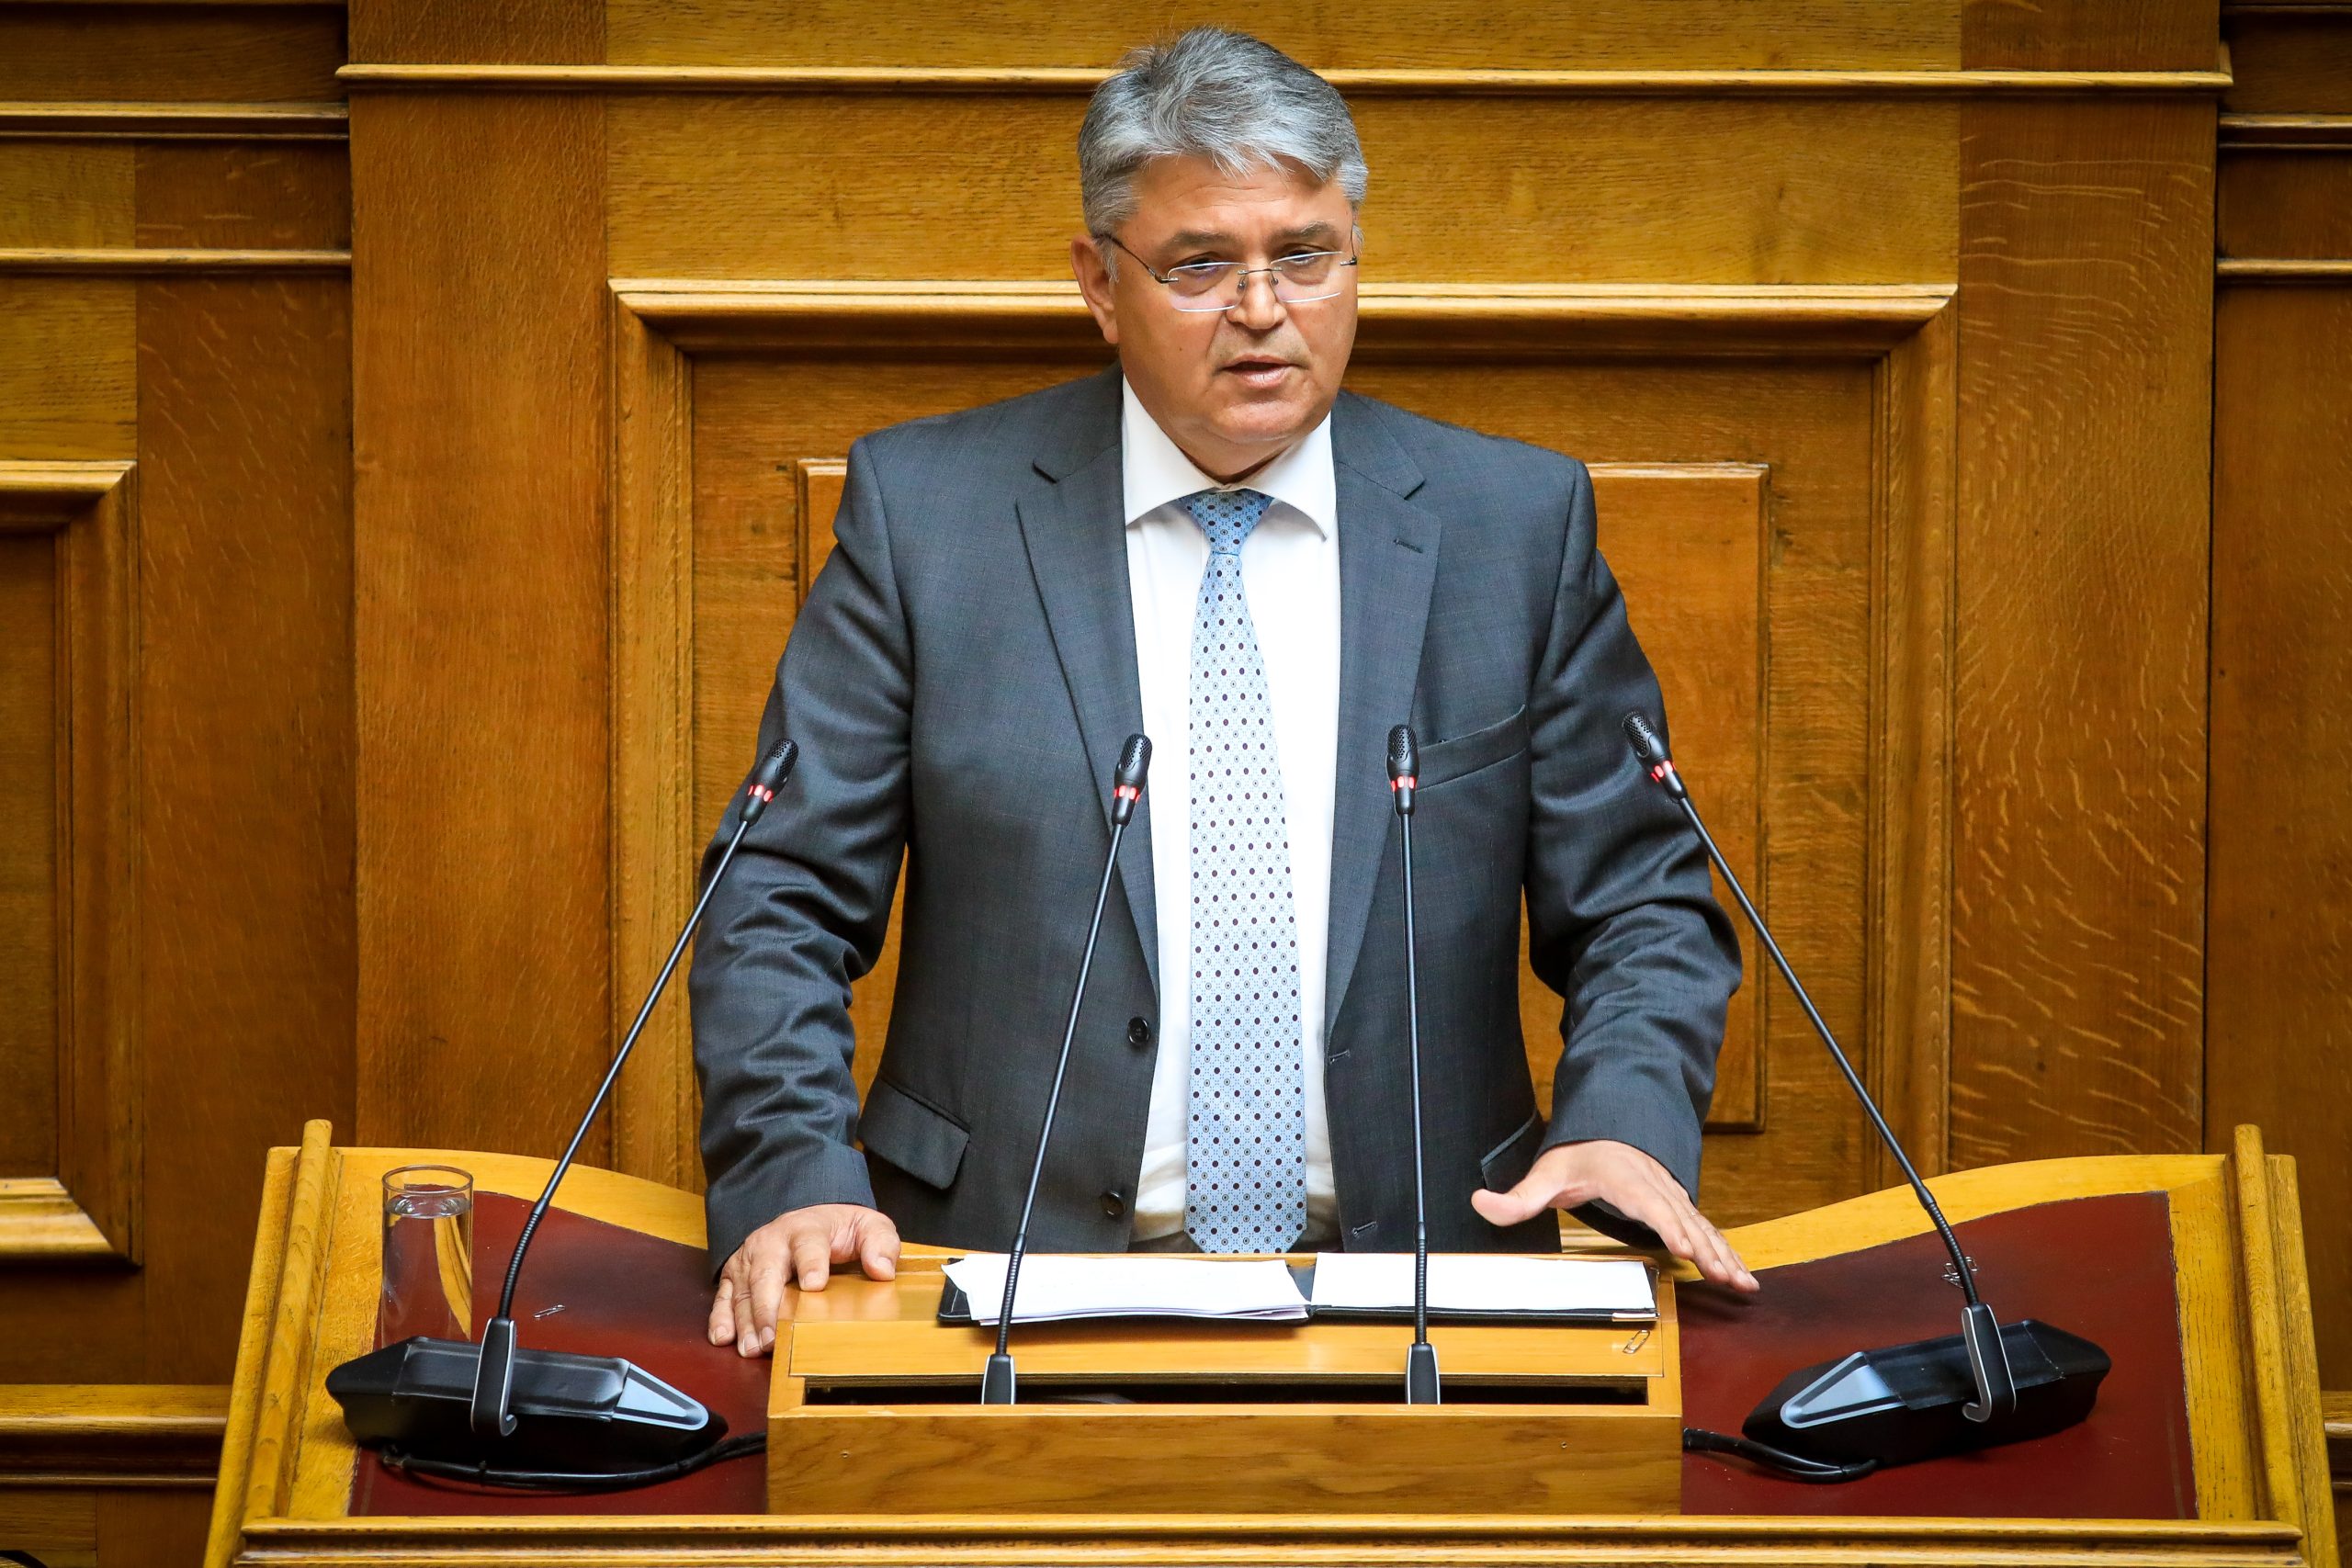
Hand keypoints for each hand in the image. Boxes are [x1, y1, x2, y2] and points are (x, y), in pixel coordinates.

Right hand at [707, 1203, 901, 1356]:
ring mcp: (750, 1258)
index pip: (809, 1244)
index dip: (812, 1263)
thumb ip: (880, 1244)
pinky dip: (720, 1317)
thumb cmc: (840, 1229)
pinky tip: (723, 1338)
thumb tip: (882, 1270)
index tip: (814, 1285)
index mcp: (808, 1229)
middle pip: (766, 1272)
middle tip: (772, 1338)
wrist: (811, 1216)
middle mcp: (773, 1242)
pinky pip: (724, 1295)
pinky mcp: (736, 1273)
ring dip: (746, 1321)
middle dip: (767, 1307)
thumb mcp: (869, 1227)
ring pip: (743, 1289)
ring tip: (753, 1349)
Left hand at [1471, 1138, 1757, 1292]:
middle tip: (1725, 1276)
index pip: (1650, 1203)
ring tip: (1743, 1283)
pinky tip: (1741, 1276)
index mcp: (1626, 1178)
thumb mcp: (1547, 1173)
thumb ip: (1518, 1196)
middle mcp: (1656, 1187)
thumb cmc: (1579, 1154)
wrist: (1608, 1128)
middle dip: (1707, 1249)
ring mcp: (1672, 1197)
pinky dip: (1727, 1252)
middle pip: (1685, 1220)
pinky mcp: (1680, 1208)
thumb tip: (1480, 1202)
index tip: (1686, 1248)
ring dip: (1725, 1255)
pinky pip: (1707, 1230)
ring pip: (1703, 1227)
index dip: (1669, 1225)